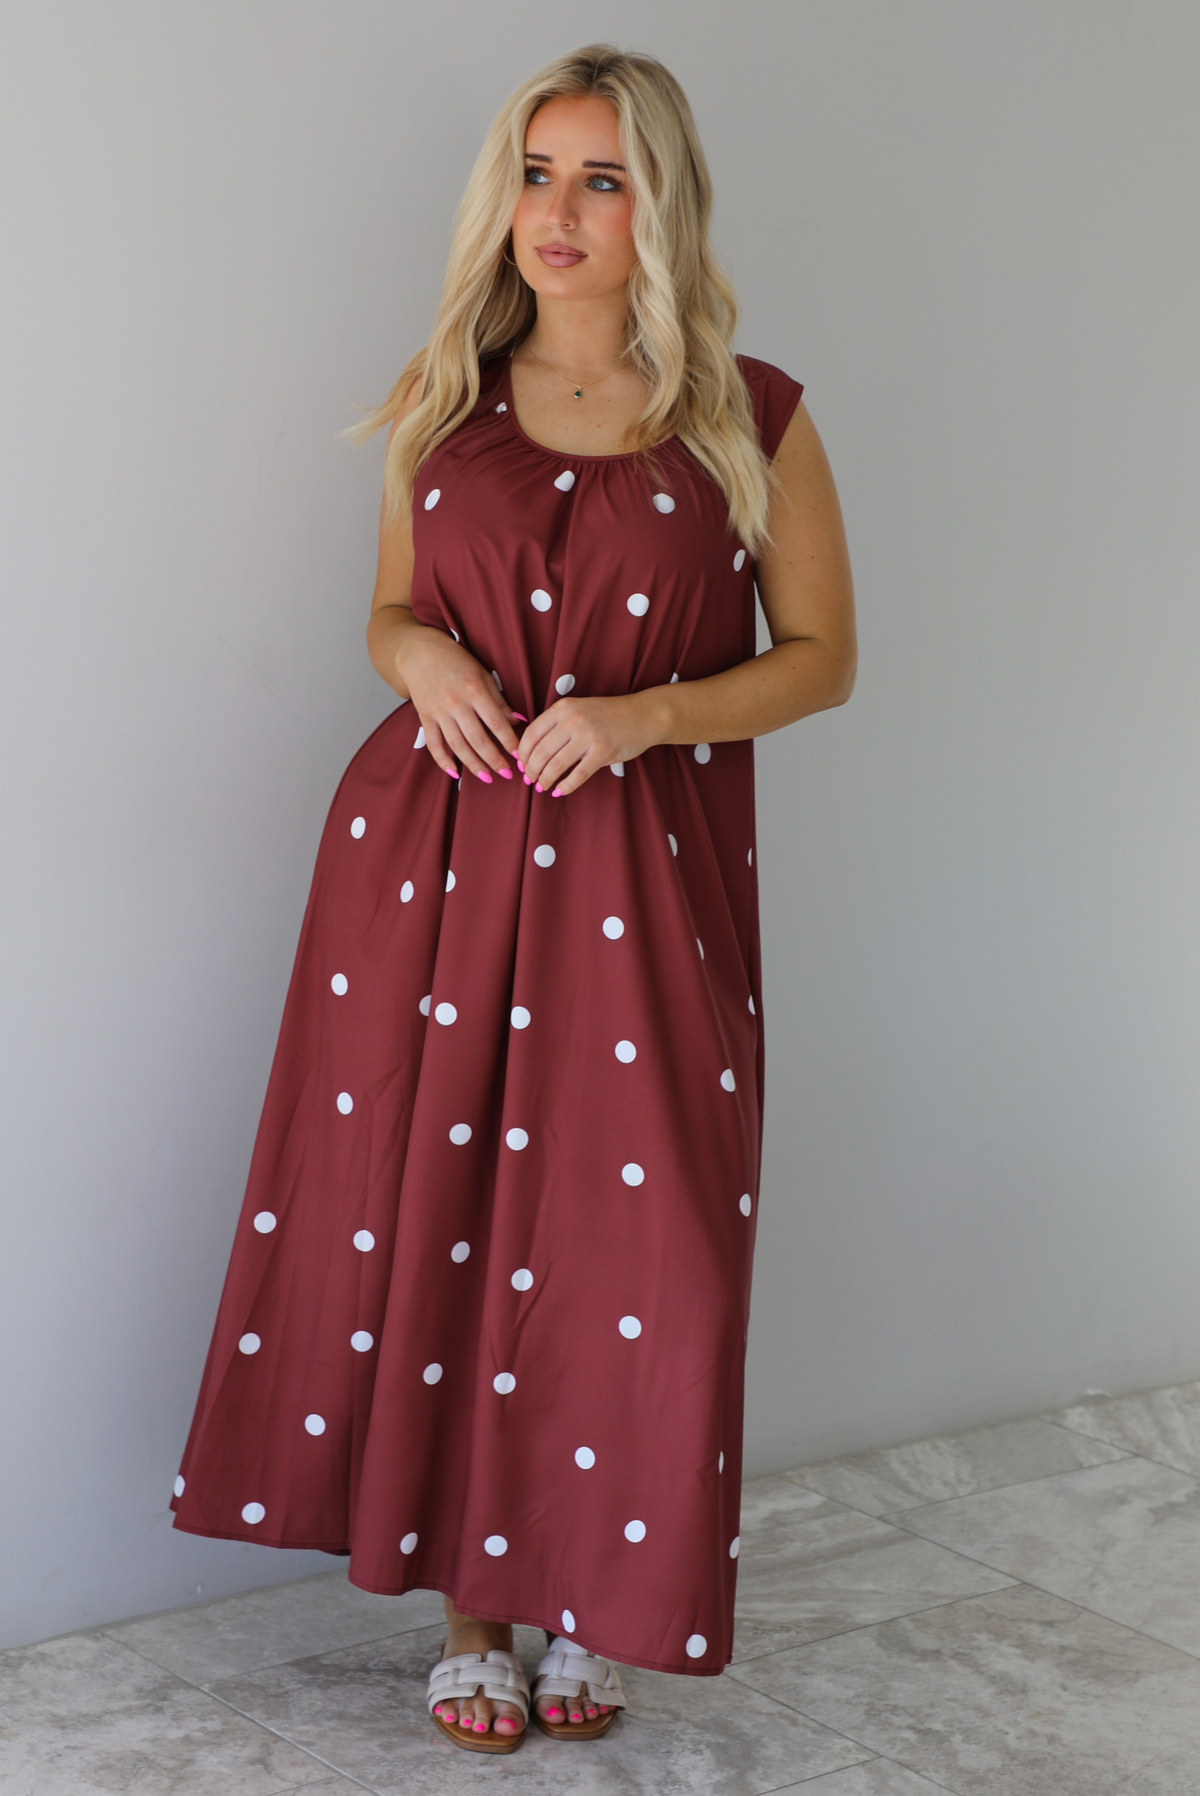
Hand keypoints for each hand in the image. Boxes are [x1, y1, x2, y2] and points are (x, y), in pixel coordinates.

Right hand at [400, 630, 521, 782]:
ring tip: (487, 778)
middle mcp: (456, 704)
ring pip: (457, 746)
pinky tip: (454, 773)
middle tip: (507, 774)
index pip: (496, 723)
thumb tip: (518, 721)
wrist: (418, 651)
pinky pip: (434, 744)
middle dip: (494, 759)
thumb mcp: (481, 673)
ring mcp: (439, 712)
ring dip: (473, 765)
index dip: (509, 742)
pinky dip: (443, 761)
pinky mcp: (425, 718)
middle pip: (478, 739)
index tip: (520, 756)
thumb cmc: (454, 660)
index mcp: (474, 690)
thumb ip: (498, 699)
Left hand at [515, 692, 664, 795]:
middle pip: (540, 752)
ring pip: (555, 765)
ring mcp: (588, 736)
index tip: (521, 765)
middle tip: (530, 780)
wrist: (642, 715)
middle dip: (531, 770)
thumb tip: (531, 751)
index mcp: (563, 707)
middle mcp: (573, 720)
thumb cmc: (608, 715)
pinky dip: (565, 787)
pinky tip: (559, 792)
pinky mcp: (602, 752)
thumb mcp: (578, 709)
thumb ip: (557, 724)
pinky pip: (577, 775)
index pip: (531, 733)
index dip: (523, 753)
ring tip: (542, 787)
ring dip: (545, 780)